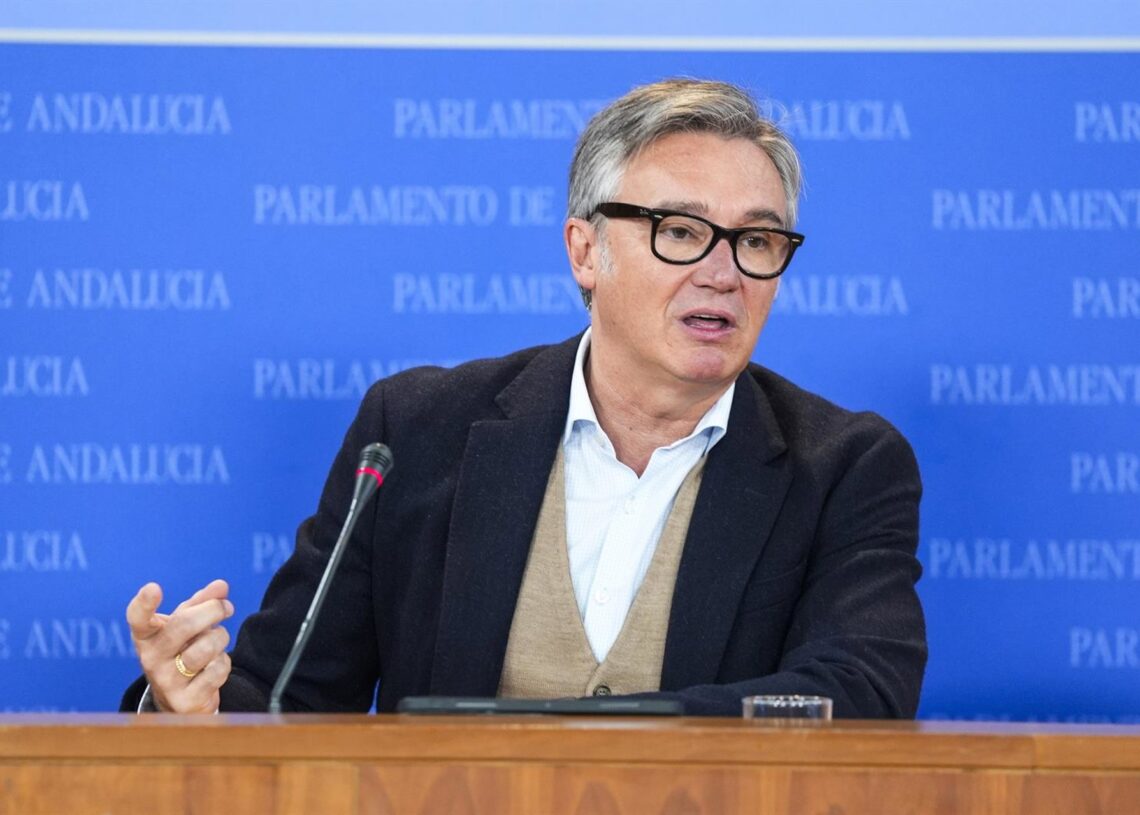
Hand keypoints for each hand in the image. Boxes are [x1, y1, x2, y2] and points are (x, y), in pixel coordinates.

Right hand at [126, 579, 234, 712]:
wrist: (179, 700)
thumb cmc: (182, 650)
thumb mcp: (186, 624)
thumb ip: (202, 602)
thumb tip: (222, 585)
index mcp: (146, 636)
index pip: (138, 619)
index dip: (144, 604)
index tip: (153, 588)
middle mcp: (151, 659)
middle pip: (184, 624)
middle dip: (213, 609)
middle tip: (226, 607)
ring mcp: (166, 681)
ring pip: (206, 646)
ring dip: (221, 637)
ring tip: (218, 639)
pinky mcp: (186, 701)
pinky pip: (217, 670)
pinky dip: (224, 662)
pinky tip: (215, 665)